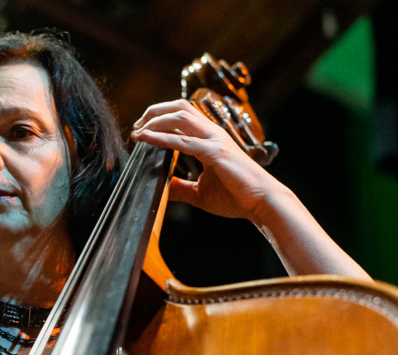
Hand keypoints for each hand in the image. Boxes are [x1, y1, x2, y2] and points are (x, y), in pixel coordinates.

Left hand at [130, 99, 285, 223]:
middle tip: (136, 128)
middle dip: (153, 112)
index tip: (141, 130)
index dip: (160, 117)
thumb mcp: (200, 192)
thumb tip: (164, 187)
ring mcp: (214, 140)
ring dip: (154, 120)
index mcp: (210, 138)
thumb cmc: (236, 197)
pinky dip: (160, 137)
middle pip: (179, 107)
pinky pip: (182, 140)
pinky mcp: (214, 152)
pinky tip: (144, 138)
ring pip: (179, 116)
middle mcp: (212, 133)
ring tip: (137, 132)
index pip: (183, 116)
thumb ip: (182, 187)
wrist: (261, 203)